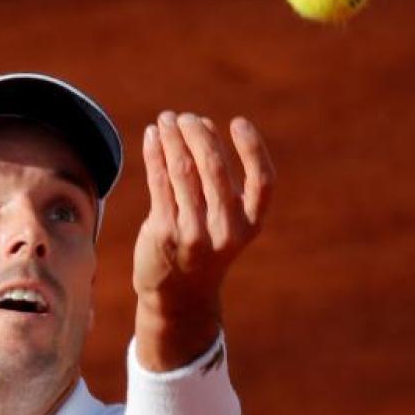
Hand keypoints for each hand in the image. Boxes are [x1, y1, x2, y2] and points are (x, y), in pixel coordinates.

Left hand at [132, 111, 273, 369]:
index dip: (252, 149)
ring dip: (172, 138)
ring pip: (182, 171)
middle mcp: (225, 230)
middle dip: (198, 134)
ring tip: (166, 120)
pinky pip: (159, 182)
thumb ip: (216, 180)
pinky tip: (152, 137)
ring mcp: (193, 233)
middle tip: (186, 118)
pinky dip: (155, 154)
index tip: (237, 122)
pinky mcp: (164, 233)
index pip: (262, 182)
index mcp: (249, 226)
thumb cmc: (203, 247)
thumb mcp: (223, 221)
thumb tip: (200, 126)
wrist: (178, 297)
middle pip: (214, 168)